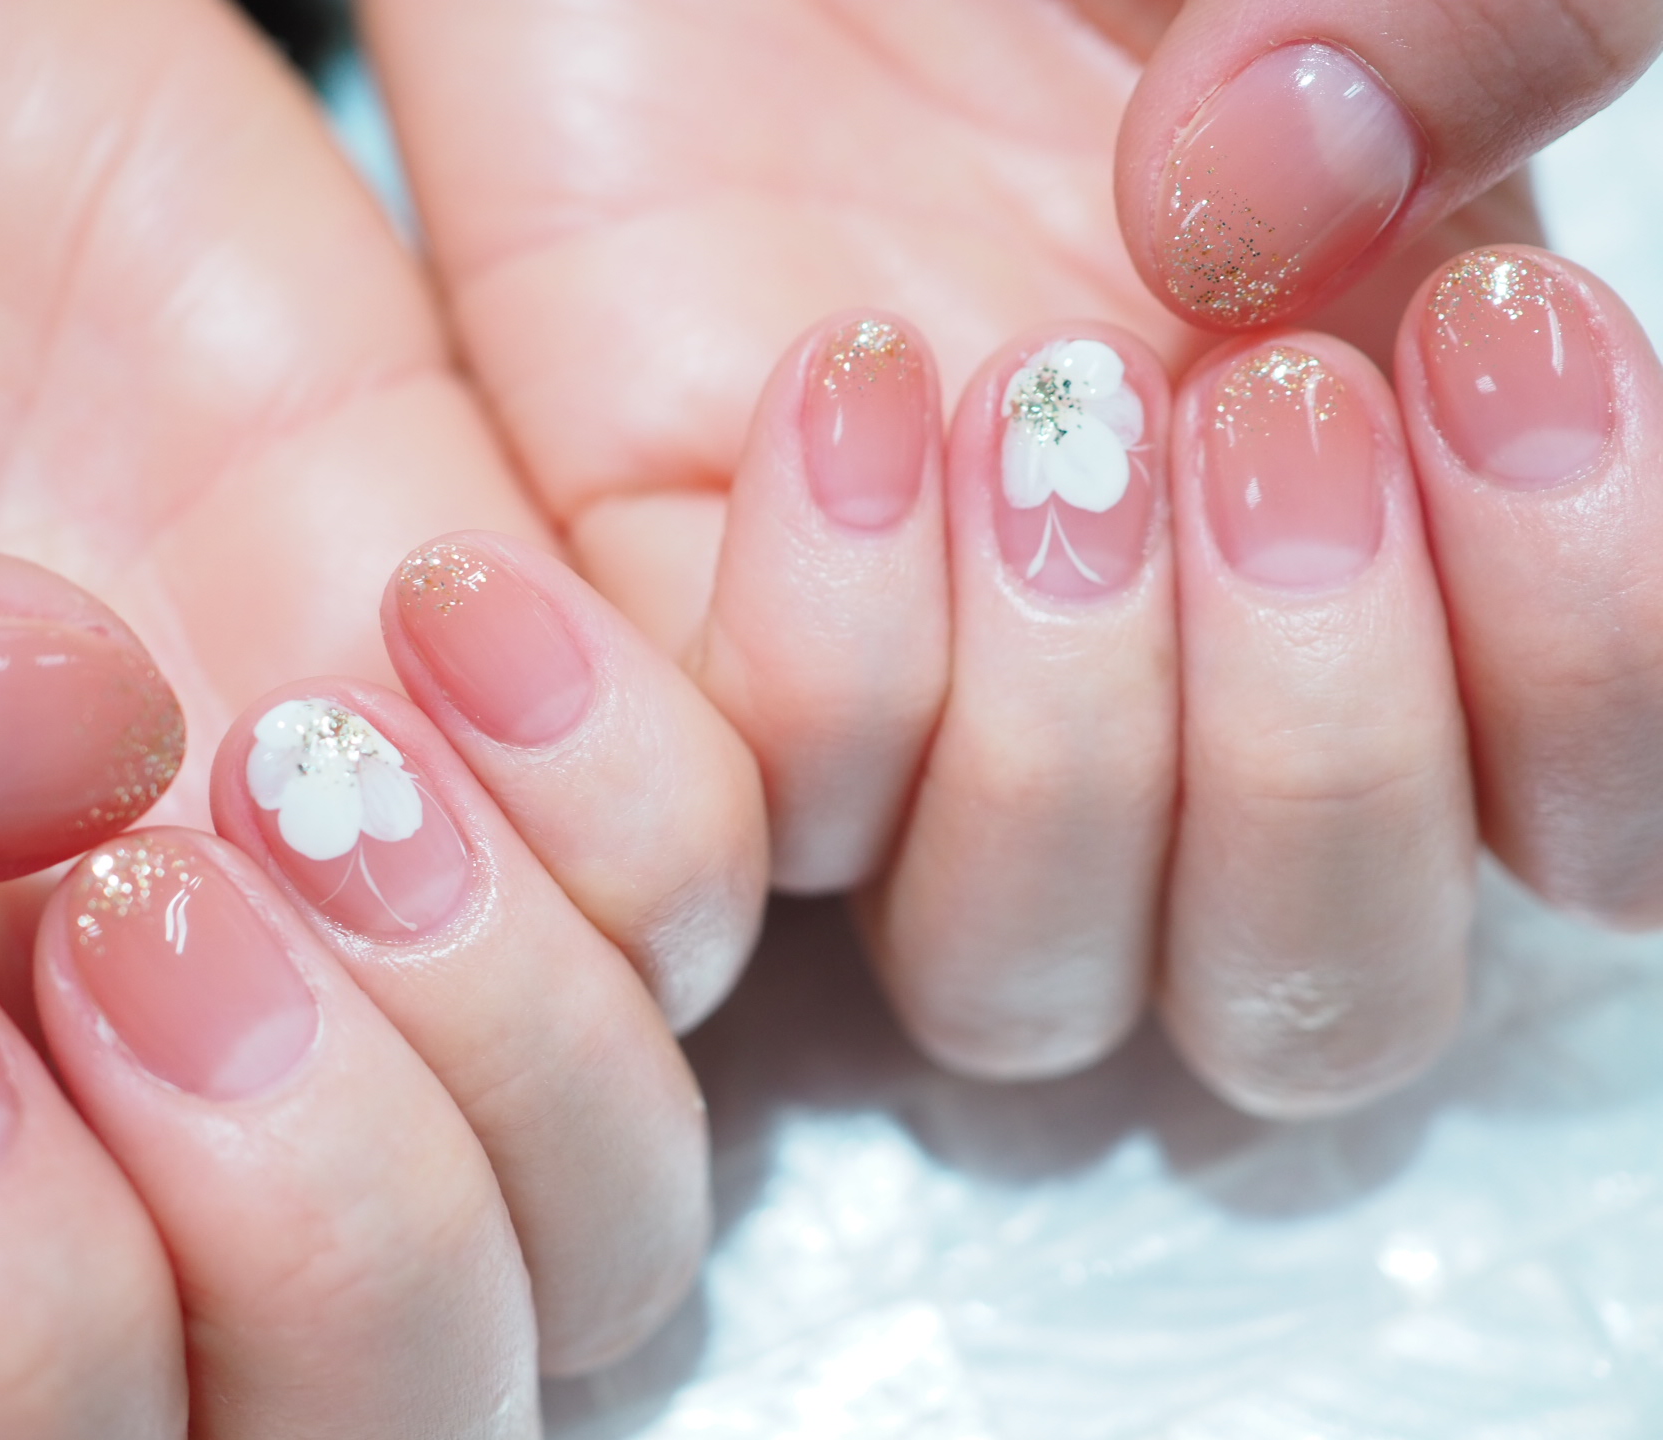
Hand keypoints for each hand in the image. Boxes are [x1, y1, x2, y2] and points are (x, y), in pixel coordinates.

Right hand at [0, 0, 769, 1419]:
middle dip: (328, 1220)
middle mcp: (161, 1103)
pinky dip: (629, 791)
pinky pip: (712, 885)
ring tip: (316, 758)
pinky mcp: (529, 733)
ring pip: (608, 1205)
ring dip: (507, 1027)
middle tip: (154, 915)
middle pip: (391, 1402)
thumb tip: (55, 762)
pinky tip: (444, 606)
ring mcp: (373, 925)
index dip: (2, 1345)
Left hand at [364, 0, 1662, 1096]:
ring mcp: (922, 672)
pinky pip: (773, 811)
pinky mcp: (688, 632)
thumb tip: (1277, 228)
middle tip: (1265, 413)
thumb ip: (1461, 15)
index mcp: (1397, 519)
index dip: (1588, 678)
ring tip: (1040, 399)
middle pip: (1306, 996)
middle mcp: (1168, 659)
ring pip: (1019, 978)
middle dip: (1319, 767)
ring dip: (1065, 753)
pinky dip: (830, 648)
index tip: (1496, 339)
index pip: (1579, 813)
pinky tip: (848, 380)